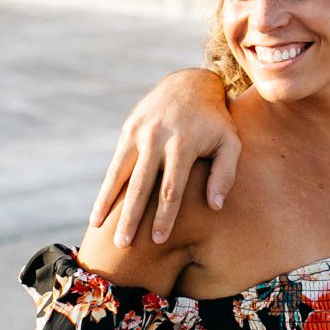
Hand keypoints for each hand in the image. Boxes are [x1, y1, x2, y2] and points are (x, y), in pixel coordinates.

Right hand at [90, 69, 238, 246]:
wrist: (190, 84)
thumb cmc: (215, 122)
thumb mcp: (230, 142)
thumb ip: (225, 174)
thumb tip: (214, 206)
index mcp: (183, 144)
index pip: (172, 189)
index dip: (165, 216)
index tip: (159, 240)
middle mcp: (157, 137)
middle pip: (141, 185)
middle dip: (131, 217)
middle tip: (123, 245)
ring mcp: (139, 132)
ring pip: (120, 175)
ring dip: (108, 204)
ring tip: (98, 230)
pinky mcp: (128, 129)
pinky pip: (115, 165)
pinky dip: (106, 189)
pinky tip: (99, 211)